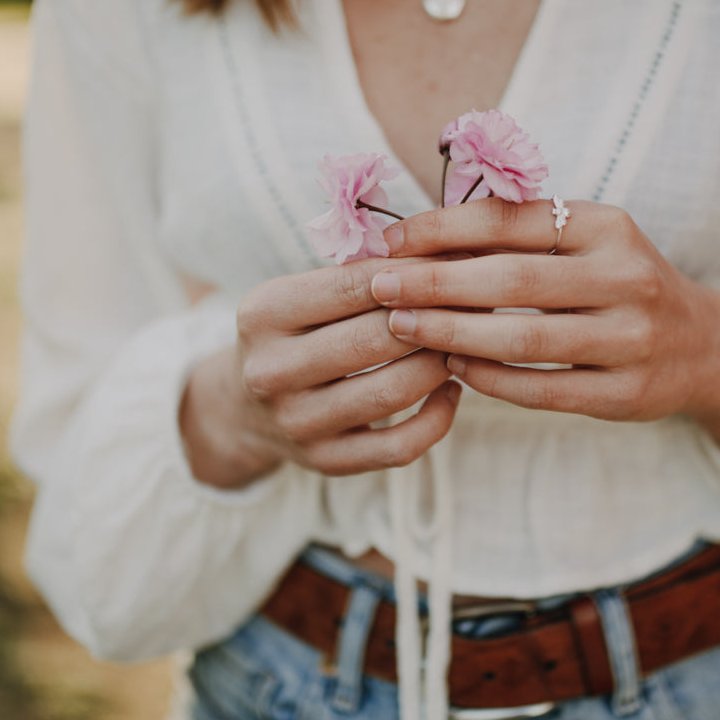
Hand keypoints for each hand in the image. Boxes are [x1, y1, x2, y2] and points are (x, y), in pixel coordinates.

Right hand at [179, 258, 460, 487]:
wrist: (244, 408)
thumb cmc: (294, 334)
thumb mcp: (301, 295)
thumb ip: (359, 276)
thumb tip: (445, 258)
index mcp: (264, 313)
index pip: (355, 284)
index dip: (415, 274)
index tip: (457, 264)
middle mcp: (271, 370)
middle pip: (375, 339)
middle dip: (434, 318)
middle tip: (475, 305)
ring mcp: (296, 422)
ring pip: (392, 392)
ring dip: (440, 365)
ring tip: (462, 344)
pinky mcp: (324, 461)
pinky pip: (399, 446)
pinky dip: (437, 418)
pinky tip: (450, 390)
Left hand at [374, 198, 719, 465]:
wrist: (705, 348)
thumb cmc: (618, 286)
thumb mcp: (586, 243)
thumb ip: (518, 236)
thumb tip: (416, 238)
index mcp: (608, 226)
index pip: (510, 219)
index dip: (442, 228)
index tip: (388, 239)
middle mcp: (626, 277)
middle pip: (513, 280)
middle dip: (435, 282)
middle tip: (378, 284)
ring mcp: (632, 339)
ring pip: (525, 339)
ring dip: (453, 333)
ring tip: (402, 327)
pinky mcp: (627, 393)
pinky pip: (545, 389)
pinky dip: (492, 378)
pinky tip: (452, 367)